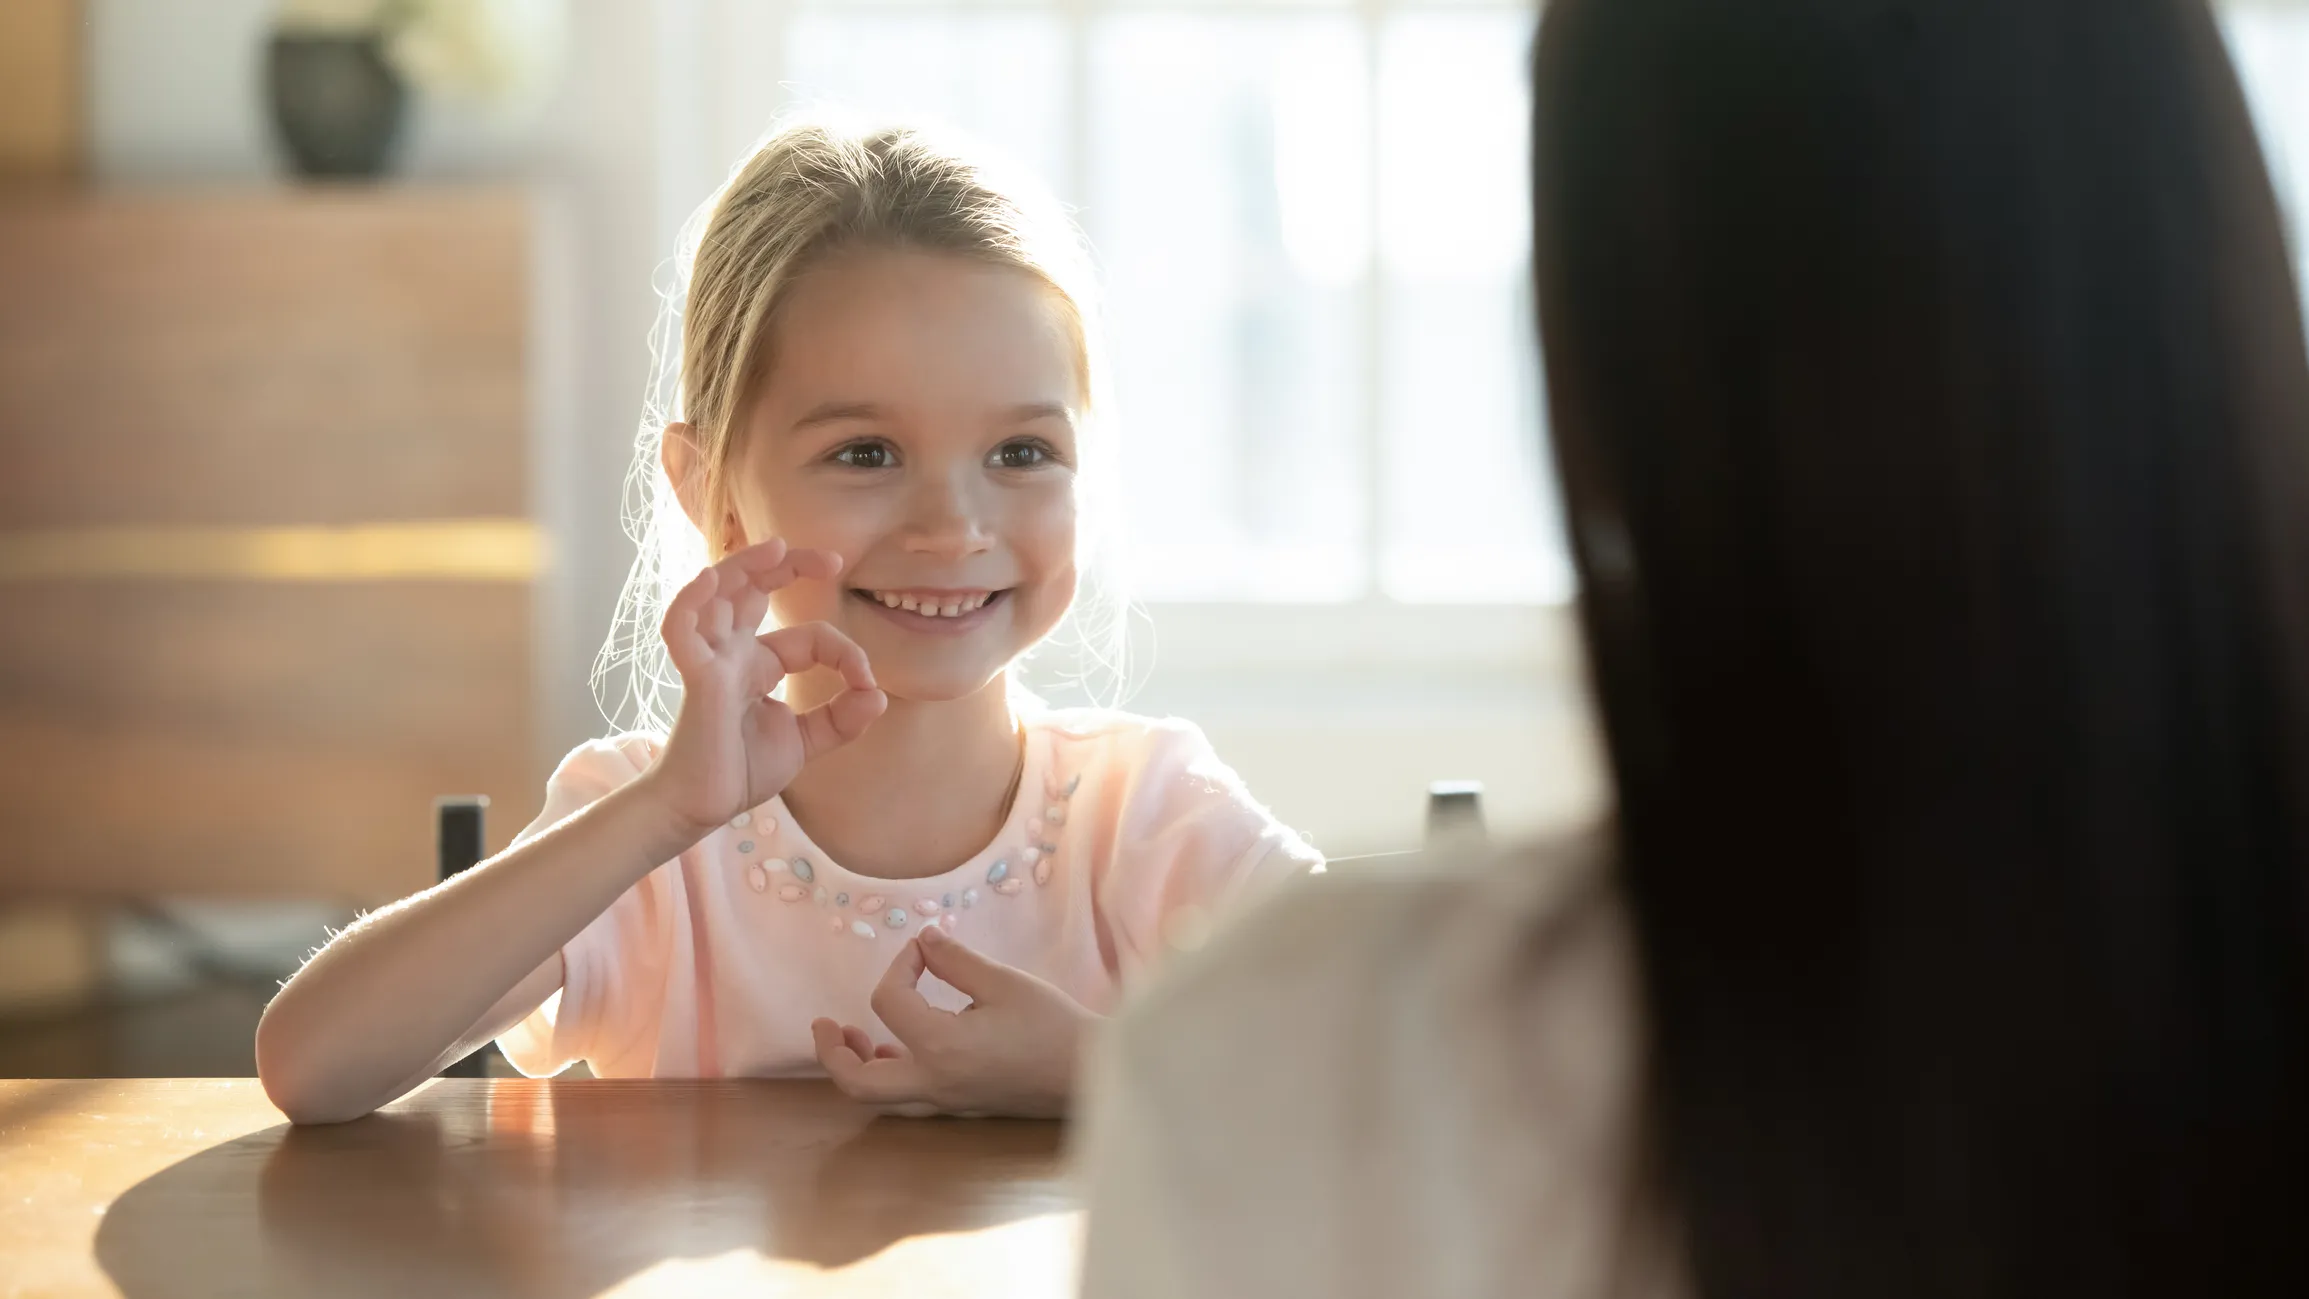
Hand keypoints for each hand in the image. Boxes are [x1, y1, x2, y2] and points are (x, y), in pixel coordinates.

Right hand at [649, 538, 886, 834]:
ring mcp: (711, 660)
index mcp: (757, 663)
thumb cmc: (739, 771)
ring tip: (776, 547)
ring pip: (717, 593)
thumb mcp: (804, 741)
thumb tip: (878, 693)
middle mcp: (732, 653)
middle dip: (787, 566)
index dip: (845, 652)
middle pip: (751, 589)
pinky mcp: (695, 678)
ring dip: (743, 565)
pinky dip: (690, 601)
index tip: (866, 682)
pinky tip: (710, 581)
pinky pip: (681, 628)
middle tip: (831, 559)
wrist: (701, 807)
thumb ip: (841, 718)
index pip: (809, 637)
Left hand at [812, 926, 1096, 1117]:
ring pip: (879, 1095)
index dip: (900, 965)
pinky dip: (890, 1072)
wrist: (1090, 1074)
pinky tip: (897, 1048)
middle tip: (824, 1024)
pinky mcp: (959, 1103)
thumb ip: (955, 961)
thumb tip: (922, 940)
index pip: (889, 1002)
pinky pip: (907, 1095)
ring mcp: (945, 1099)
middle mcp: (934, 1081)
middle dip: (833, 1052)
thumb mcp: (1003, 982)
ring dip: (858, 1065)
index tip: (927, 948)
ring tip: (853, 1035)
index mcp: (941, 1046)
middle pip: (858, 1083)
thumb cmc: (1052, 1026)